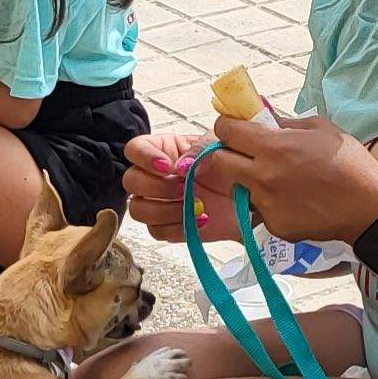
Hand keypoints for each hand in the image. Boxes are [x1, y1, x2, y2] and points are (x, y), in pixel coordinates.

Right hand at [120, 130, 233, 244]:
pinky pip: (156, 231)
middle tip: (184, 188)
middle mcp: (153, 176)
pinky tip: (199, 220)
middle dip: (157, 187)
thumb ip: (198, 149)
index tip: (166, 166)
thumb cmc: (230, 167)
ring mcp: (156, 202)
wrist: (247, 198)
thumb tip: (181, 166)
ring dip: (165, 210)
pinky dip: (177, 228)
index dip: (144, 158)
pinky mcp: (165, 225)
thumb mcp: (218, 147)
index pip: (135, 149)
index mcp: (162, 150)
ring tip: (195, 206)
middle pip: (130, 181)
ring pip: (138, 209)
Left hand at [198, 110, 377, 245]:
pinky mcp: (274, 226)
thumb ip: (285, 123)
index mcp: (272, 147)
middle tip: (245, 154)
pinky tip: (295, 201)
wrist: (369, 207)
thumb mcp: (320, 128)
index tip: (234, 127)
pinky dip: (271, 204)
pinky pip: (261, 211)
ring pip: (240, 188)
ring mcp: (266, 205)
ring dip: (250, 181)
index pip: (225, 131)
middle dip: (227, 154)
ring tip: (279, 180)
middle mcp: (262, 176)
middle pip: (219, 163)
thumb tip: (263, 118)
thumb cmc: (349, 162)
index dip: (226, 126)